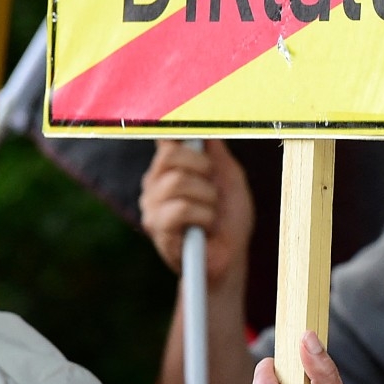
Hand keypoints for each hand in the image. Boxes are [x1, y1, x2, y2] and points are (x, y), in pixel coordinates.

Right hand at [140, 140, 254, 282]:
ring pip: (178, 181)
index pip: (165, 139)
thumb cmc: (229, 218)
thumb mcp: (230, 180)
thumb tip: (205, 127)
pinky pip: (181, 208)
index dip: (175, 129)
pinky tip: (206, 227)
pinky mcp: (157, 228)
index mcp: (170, 169)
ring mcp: (152, 206)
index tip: (188, 126)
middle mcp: (155, 184)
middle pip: (170, 155)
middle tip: (214, 189)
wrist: (230, 256)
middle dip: (203, 168)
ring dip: (207, 197)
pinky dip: (204, 216)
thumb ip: (217, 154)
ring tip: (212, 213)